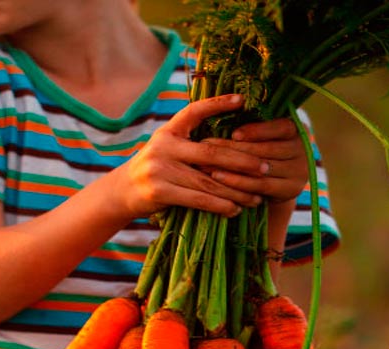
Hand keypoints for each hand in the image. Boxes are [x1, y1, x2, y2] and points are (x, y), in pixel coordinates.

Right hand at [116, 94, 271, 218]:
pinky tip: (235, 209)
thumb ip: (192, 144)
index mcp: (168, 131)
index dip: (218, 103)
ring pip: (209, 181)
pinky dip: (220, 205)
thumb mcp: (168, 148)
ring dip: (236, 191)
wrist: (122, 192)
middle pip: (212, 153)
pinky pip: (198, 199)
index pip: (195, 111)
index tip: (242, 100)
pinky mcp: (160, 191)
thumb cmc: (156, 169)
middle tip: (266, 167)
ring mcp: (160, 169)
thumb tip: (235, 143)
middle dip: (243, 161)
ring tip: (256, 197)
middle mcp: (163, 146)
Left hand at [201, 119, 309, 203]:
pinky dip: (238, 182)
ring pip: (261, 168)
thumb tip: (220, 109)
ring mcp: (299, 172)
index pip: (280, 128)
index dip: (257, 131)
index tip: (234, 134)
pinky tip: (218, 178)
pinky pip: (260, 186)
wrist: (280, 182)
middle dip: (234, 149)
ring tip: (206, 163)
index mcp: (297, 130)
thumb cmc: (263, 149)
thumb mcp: (263, 135)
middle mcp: (303, 150)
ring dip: (231, 166)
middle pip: (267, 150)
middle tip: (207, 147)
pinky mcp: (291, 190)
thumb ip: (250, 124)